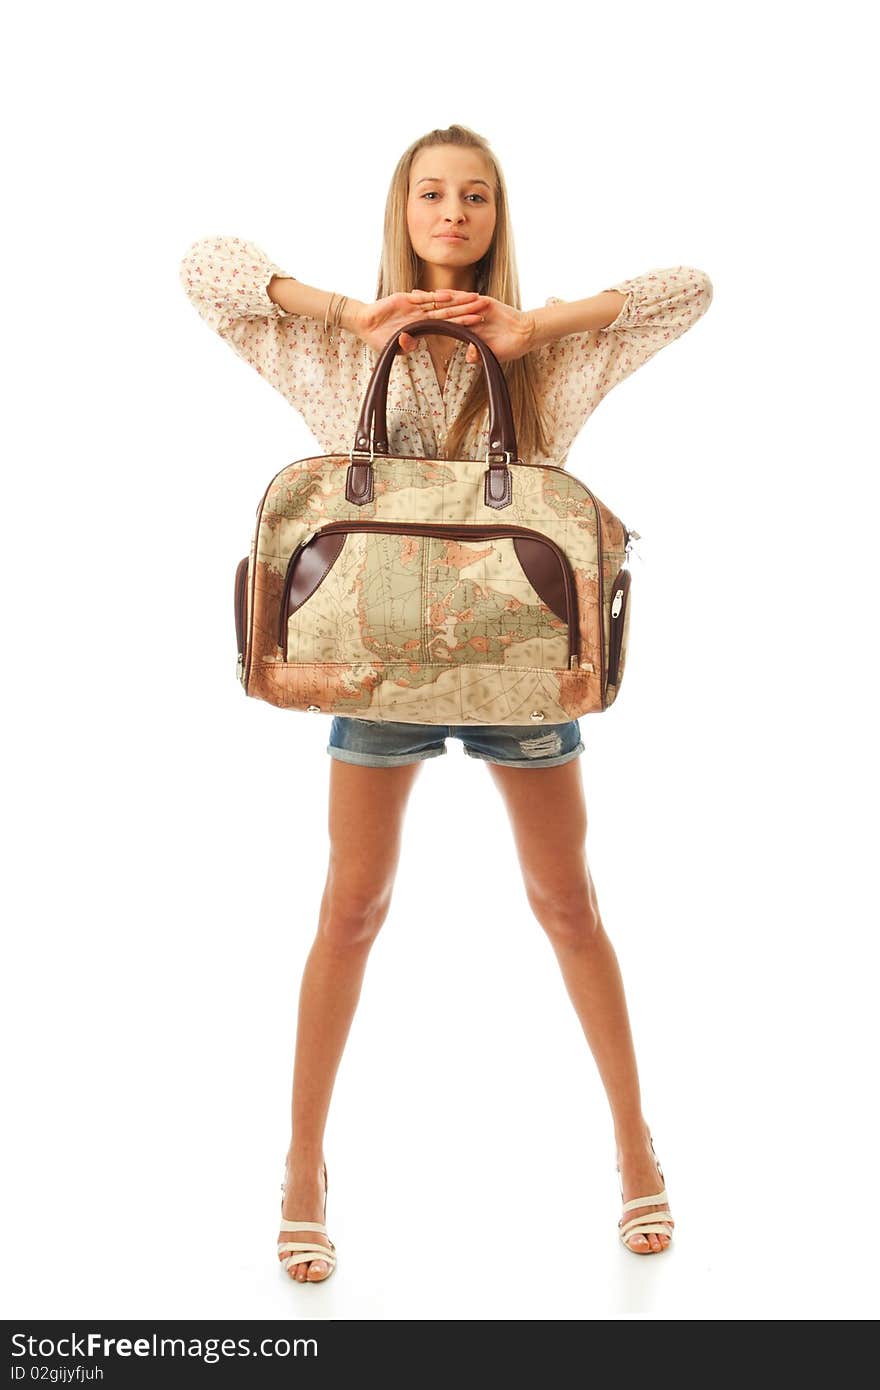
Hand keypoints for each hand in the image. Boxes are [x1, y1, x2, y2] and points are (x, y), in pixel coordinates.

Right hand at [353, 289, 486, 354]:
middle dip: (468, 309)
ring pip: (442, 304)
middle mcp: (424, 316)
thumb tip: (412, 344)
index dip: (464, 323)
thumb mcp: (394, 348)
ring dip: (458, 301)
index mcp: (425, 328)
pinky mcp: (407, 300)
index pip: (449, 325)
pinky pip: (424, 299)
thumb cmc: (379, 339)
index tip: (480, 322)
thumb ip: (406, 346)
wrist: (364, 324)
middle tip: (486, 306)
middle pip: (451, 312)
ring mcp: (417, 307)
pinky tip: (451, 296)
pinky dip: (436, 297)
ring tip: (476, 298)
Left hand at [400, 294, 536, 364]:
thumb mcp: (491, 354)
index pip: (442, 325)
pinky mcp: (484, 302)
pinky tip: (439, 292)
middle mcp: (467, 317)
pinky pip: (466, 298)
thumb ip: (479, 355)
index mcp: (466, 329)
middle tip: (403, 304)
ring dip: (433, 299)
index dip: (427, 323)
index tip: (410, 323)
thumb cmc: (509, 347)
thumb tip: (469, 357)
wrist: (526, 334)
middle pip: (441, 310)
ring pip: (450, 302)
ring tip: (415, 295)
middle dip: (423, 308)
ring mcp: (475, 308)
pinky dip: (454, 296)